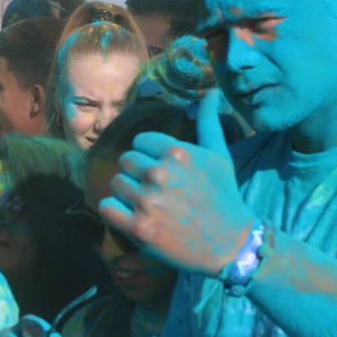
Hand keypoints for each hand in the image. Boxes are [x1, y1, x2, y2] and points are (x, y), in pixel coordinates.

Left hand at [99, 88, 255, 276]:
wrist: (230, 244)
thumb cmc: (224, 196)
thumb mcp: (220, 155)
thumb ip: (209, 121)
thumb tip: (212, 92)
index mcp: (176, 152)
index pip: (140, 141)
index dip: (151, 156)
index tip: (165, 171)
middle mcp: (159, 173)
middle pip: (125, 161)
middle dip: (138, 174)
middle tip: (157, 190)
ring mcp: (147, 201)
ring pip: (116, 183)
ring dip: (128, 194)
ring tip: (150, 204)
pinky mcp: (138, 228)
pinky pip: (107, 208)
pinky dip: (116, 213)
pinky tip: (134, 217)